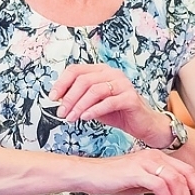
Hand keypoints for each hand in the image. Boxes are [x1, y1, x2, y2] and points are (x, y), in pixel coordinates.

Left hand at [50, 63, 169, 144]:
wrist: (142, 124)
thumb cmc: (117, 112)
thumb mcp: (93, 103)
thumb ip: (78, 98)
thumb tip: (58, 98)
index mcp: (101, 71)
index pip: (76, 70)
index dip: (62, 83)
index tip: (52, 97)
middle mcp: (112, 73)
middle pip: (84, 80)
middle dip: (69, 98)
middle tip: (61, 112)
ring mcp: (123, 84)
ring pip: (95, 90)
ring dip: (79, 106)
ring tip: (71, 118)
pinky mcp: (130, 98)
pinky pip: (108, 102)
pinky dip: (94, 110)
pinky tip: (85, 118)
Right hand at [85, 149, 194, 194]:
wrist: (89, 175)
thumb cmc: (110, 178)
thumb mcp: (140, 182)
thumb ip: (157, 186)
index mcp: (156, 157)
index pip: (185, 170)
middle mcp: (153, 156)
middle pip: (184, 174)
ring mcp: (145, 163)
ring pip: (175, 180)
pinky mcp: (136, 171)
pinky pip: (160, 184)